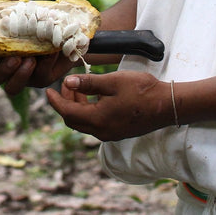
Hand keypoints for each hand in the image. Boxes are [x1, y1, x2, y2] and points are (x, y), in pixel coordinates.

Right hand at [0, 0, 77, 94]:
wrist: (69, 33)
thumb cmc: (42, 22)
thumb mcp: (30, 12)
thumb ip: (16, 1)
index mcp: (1, 50)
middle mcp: (9, 66)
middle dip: (2, 70)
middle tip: (14, 58)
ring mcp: (24, 75)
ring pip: (11, 86)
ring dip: (18, 75)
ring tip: (29, 60)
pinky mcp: (40, 79)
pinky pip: (37, 79)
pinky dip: (42, 67)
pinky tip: (47, 56)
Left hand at [45, 70, 173, 141]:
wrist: (167, 105)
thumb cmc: (141, 90)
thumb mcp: (112, 81)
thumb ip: (89, 83)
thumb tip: (68, 82)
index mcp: (98, 120)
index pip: (67, 113)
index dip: (55, 101)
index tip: (48, 90)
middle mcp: (102, 131)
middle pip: (73, 121)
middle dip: (65, 103)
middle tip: (66, 85)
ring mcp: (110, 134)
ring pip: (84, 123)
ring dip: (77, 107)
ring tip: (79, 88)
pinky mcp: (118, 132)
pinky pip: (95, 124)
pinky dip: (88, 111)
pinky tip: (94, 97)